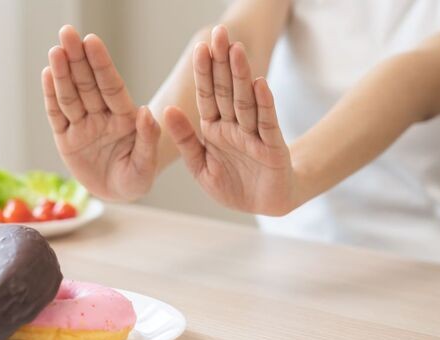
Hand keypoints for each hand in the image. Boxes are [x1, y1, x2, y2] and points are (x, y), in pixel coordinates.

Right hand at [42, 25, 160, 201]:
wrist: (117, 194)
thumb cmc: (135, 178)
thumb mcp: (145, 166)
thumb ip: (147, 139)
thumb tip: (147, 112)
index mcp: (124, 119)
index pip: (111, 87)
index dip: (102, 65)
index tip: (93, 42)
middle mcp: (102, 117)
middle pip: (87, 84)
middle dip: (78, 59)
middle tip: (67, 32)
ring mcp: (82, 126)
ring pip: (70, 96)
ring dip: (62, 73)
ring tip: (55, 50)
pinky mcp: (66, 139)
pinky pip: (57, 115)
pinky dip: (51, 95)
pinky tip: (47, 74)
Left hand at [164, 26, 296, 215]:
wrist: (264, 205)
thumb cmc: (232, 185)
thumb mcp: (200, 166)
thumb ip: (185, 140)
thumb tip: (167, 110)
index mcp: (214, 129)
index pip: (208, 96)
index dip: (204, 73)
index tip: (200, 48)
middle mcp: (234, 126)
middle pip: (227, 90)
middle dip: (222, 63)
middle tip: (220, 34)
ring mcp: (254, 135)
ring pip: (245, 101)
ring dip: (241, 76)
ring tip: (236, 51)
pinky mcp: (272, 147)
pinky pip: (266, 123)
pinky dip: (263, 103)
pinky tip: (259, 83)